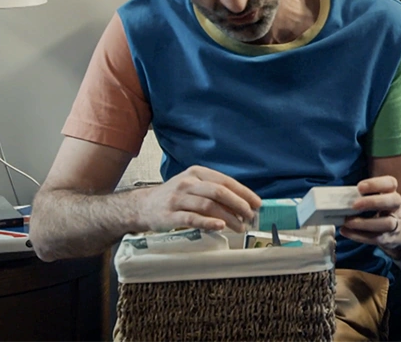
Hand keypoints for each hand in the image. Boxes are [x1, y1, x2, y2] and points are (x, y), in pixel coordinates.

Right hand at [136, 165, 261, 232]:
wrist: (143, 206)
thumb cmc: (175, 197)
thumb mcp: (193, 186)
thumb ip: (214, 192)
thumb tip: (243, 204)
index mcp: (197, 173)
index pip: (225, 181)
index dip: (244, 192)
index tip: (257, 204)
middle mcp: (187, 183)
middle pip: (219, 192)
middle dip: (239, 204)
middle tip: (250, 216)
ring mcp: (177, 198)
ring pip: (208, 206)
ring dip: (228, 217)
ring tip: (240, 226)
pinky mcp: (169, 215)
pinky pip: (192, 218)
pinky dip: (208, 223)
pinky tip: (220, 227)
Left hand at [339, 176, 400, 246]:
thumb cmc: (383, 210)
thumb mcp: (379, 198)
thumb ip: (363, 196)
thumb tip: (339, 198)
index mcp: (392, 193)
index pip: (390, 183)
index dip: (376, 184)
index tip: (359, 187)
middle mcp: (397, 207)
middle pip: (393, 201)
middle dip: (373, 202)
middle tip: (354, 205)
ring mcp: (395, 224)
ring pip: (387, 223)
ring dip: (364, 223)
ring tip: (347, 222)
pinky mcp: (388, 238)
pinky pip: (375, 238)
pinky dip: (358, 235)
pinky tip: (345, 231)